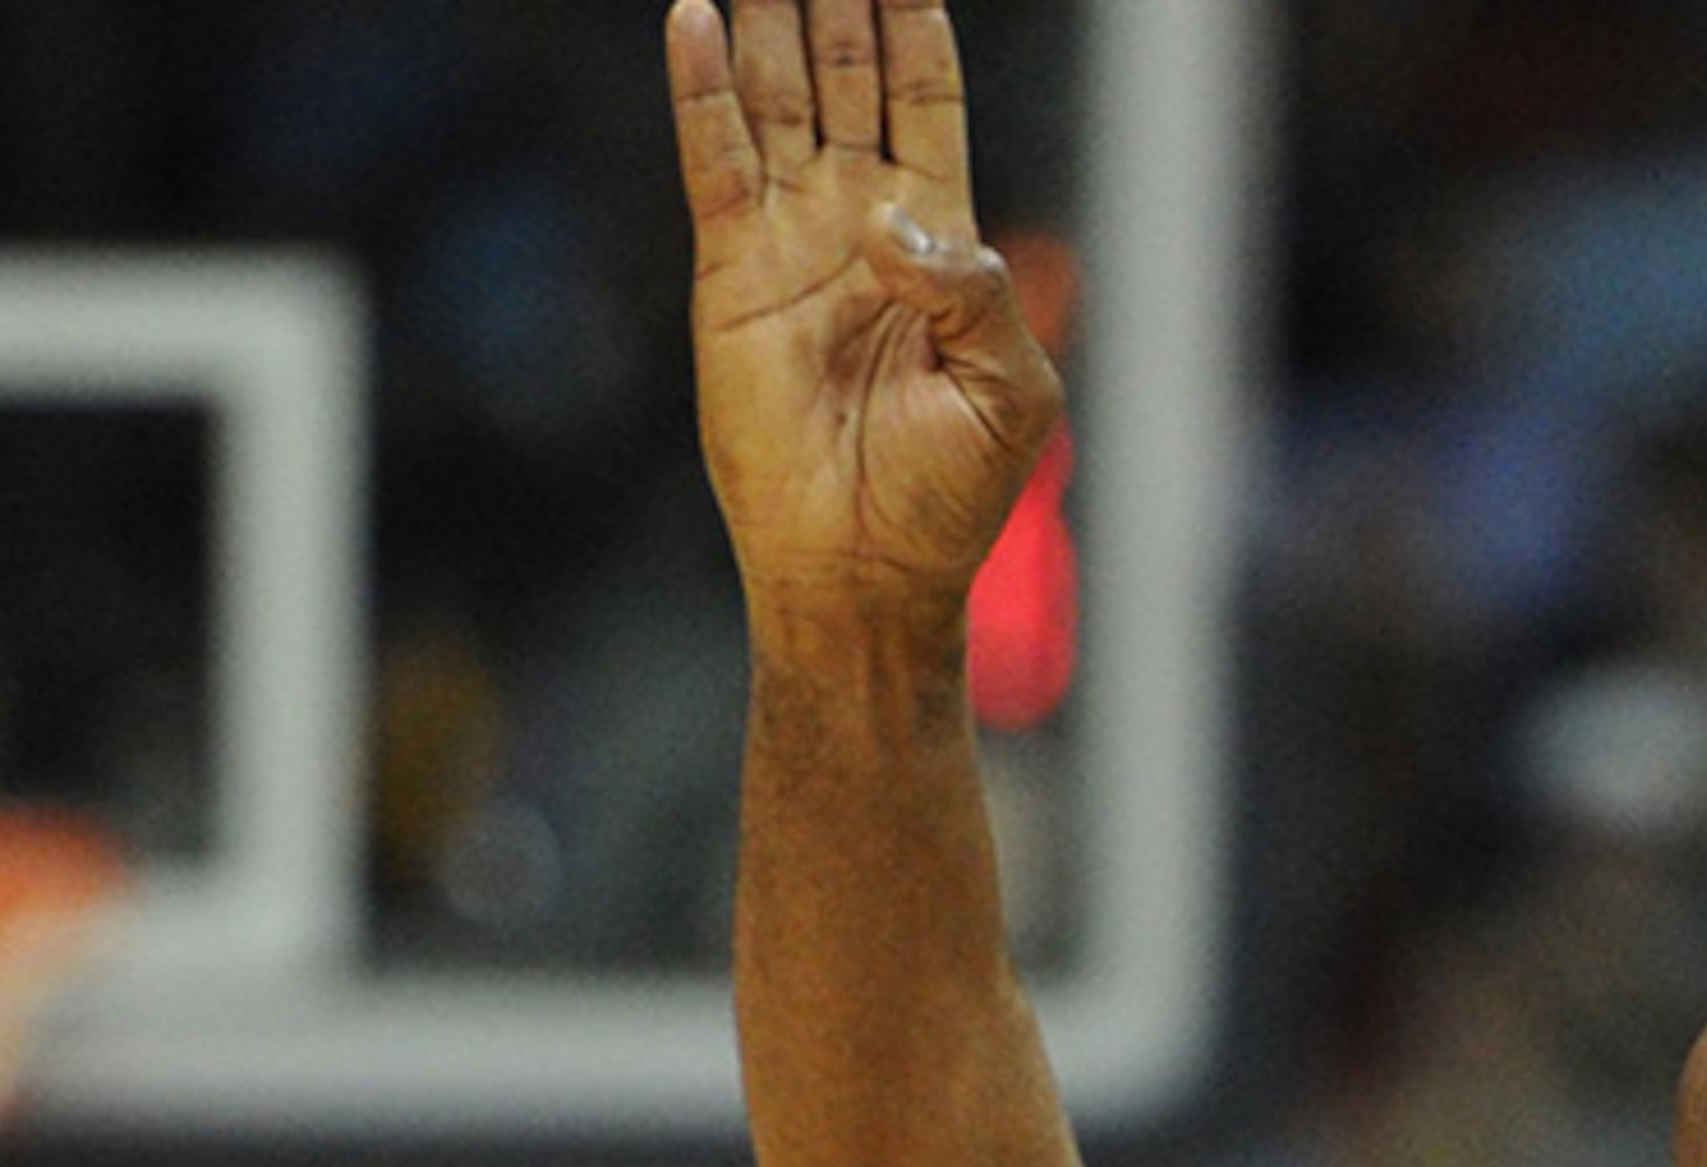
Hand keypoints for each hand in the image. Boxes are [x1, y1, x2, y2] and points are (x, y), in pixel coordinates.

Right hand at [669, 0, 1063, 611]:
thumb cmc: (953, 493)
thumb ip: (975, 286)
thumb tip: (892, 218)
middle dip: (834, 0)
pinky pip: (714, 162)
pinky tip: (695, 18)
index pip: (922, 94)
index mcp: (940, 232)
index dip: (911, 22)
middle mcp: (858, 219)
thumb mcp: (1011, 385)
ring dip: (767, 22)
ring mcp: (790, 242)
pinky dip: (702, 89)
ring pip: (775, 98)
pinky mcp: (731, 275)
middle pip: (843, 74)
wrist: (865, 571)